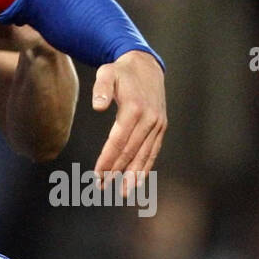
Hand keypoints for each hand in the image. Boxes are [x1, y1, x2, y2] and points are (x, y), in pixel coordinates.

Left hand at [91, 50, 166, 195]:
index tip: (97, 174)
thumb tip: (97, 107)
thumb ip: (101, 89)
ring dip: (134, 176)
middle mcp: (149, 119)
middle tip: (102, 186)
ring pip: (145, 155)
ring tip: (124, 193)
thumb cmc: (120, 71)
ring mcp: (158, 124)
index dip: (107, 159)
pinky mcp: (161, 127)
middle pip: (131, 151)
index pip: (118, 141)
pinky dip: (146, 167)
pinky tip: (138, 181)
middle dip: (116, 171)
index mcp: (134, 109)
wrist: (146, 65)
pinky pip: (153, 151)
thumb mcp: (106, 73)